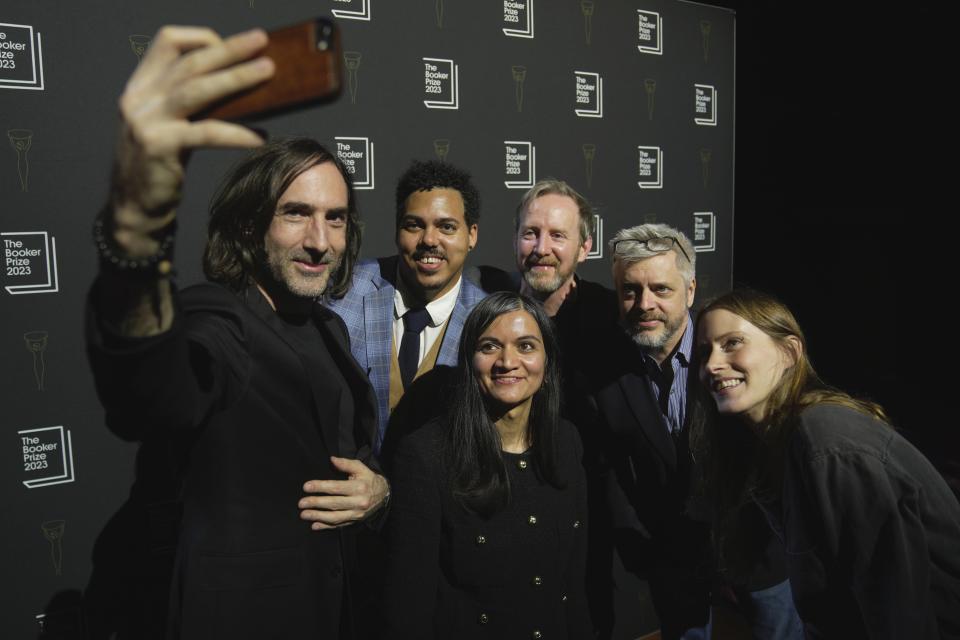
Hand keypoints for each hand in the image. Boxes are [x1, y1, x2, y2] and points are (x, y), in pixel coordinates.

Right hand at [111, 26, 274, 254]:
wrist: (135, 208)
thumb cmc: (162, 166)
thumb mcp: (171, 126)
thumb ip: (193, 104)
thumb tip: (243, 86)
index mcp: (141, 87)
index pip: (168, 42)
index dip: (201, 38)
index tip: (233, 46)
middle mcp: (139, 98)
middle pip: (189, 62)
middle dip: (229, 50)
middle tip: (262, 41)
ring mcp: (145, 121)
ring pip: (196, 89)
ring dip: (236, 77)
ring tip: (267, 72)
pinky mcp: (158, 147)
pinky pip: (206, 132)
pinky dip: (236, 133)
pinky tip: (260, 137)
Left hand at [299, 457, 389, 529]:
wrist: (384, 495)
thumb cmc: (369, 479)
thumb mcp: (361, 468)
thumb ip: (346, 464)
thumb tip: (332, 459)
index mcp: (359, 487)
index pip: (336, 487)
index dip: (320, 487)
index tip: (306, 487)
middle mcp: (358, 502)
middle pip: (334, 503)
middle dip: (316, 503)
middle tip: (301, 503)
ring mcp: (357, 514)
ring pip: (335, 517)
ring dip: (318, 516)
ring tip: (304, 514)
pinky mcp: (355, 521)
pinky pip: (339, 525)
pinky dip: (326, 527)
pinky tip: (314, 525)